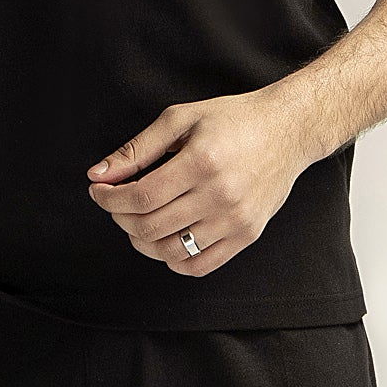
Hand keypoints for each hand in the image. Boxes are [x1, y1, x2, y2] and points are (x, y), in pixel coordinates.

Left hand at [85, 89, 314, 276]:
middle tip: (117, 204)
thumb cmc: (233, 120)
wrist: (287, 131)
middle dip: (121, 218)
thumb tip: (98, 175)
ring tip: (138, 221)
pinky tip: (166, 239)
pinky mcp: (246, 235)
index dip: (109, 199)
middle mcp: (220, 196)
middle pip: (151, 227)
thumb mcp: (181, 120)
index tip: (98, 191)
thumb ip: (136, 149)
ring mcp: (235, 220)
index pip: (141, 197)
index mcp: (202, 162)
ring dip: (141, 241)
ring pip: (170, 251)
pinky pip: (199, 266)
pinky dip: (172, 260)